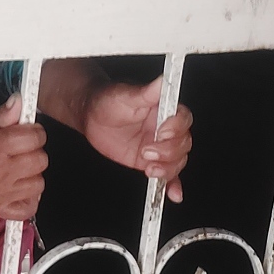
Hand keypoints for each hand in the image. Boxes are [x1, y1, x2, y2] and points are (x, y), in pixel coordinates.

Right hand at [0, 99, 47, 220]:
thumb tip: (18, 103)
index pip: (36, 137)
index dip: (33, 130)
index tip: (26, 129)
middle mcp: (2, 171)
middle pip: (41, 159)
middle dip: (34, 149)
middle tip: (21, 146)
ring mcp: (1, 193)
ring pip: (39, 184)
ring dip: (33, 174)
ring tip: (20, 167)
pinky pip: (28, 209)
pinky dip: (29, 199)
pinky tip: (20, 189)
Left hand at [81, 76, 192, 201]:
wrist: (91, 116)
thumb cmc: (108, 100)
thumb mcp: (126, 95)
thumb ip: (147, 92)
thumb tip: (162, 80)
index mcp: (164, 109)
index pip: (182, 119)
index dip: (175, 128)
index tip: (161, 132)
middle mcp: (166, 128)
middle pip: (183, 143)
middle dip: (168, 151)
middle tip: (146, 151)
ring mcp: (159, 146)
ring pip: (178, 161)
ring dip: (168, 168)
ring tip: (150, 169)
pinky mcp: (151, 161)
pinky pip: (169, 175)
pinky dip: (173, 185)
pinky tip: (173, 194)